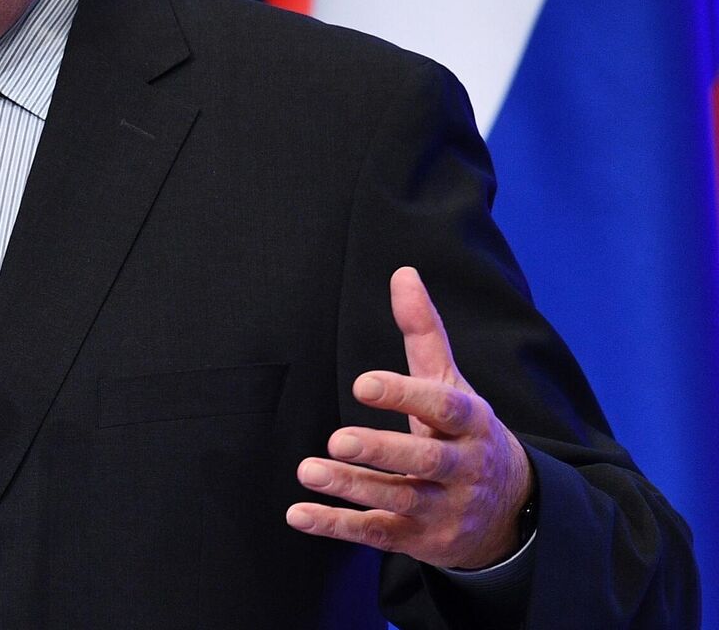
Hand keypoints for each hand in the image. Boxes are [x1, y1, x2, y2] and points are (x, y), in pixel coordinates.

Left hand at [286, 266, 532, 569]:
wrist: (514, 514)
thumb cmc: (465, 433)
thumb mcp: (452, 383)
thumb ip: (424, 332)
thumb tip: (402, 273)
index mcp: (470, 424)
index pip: (444, 408)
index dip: (405, 395)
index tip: (363, 383)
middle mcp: (462, 468)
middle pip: (424, 460)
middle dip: (382, 451)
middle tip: (339, 439)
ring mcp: (442, 508)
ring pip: (397, 499)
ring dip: (351, 487)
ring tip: (308, 470)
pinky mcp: (420, 540)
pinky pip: (377, 533)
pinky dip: (336, 525)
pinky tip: (298, 514)